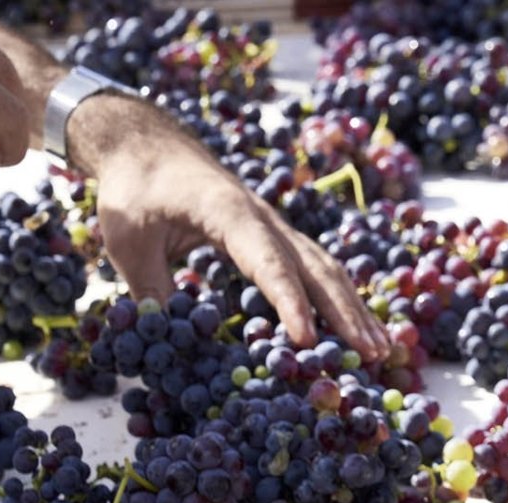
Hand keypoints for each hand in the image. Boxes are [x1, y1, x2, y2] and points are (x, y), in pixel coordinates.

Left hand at [83, 98, 388, 361]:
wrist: (147, 145)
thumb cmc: (136, 189)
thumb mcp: (127, 239)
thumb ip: (149, 289)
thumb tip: (167, 343)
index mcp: (228, 212)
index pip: (267, 261)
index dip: (288, 302)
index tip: (304, 339)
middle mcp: (264, 218)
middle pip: (316, 267)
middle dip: (345, 312)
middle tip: (370, 353)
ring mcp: (275, 227)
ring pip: (326, 269)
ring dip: (354, 309)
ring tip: (380, 349)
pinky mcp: (275, 237)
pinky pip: (316, 269)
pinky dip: (340, 299)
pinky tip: (356, 327)